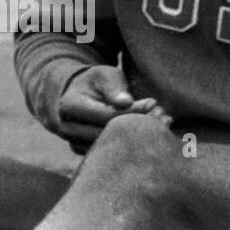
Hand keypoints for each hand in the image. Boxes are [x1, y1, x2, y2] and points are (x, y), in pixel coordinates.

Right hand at [52, 65, 170, 152]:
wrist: (78, 94)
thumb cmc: (95, 81)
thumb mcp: (104, 75)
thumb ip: (114, 88)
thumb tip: (126, 103)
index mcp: (69, 106)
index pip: (106, 115)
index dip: (132, 111)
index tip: (153, 103)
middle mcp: (66, 128)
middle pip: (107, 135)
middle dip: (136, 127)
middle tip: (163, 117)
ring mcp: (73, 143)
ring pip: (109, 148)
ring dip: (136, 139)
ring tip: (160, 125)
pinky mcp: (83, 154)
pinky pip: (108, 154)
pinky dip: (128, 146)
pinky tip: (146, 136)